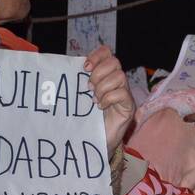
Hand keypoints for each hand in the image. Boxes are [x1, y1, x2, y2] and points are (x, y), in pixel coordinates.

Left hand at [85, 45, 134, 159]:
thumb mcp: (80, 96)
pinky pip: (122, 94)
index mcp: (105, 75)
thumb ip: (77, 81)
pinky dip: (108, 99)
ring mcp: (125, 93)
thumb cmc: (86, 119)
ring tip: (95, 99)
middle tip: (89, 88)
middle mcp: (117, 81)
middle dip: (98, 73)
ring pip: (119, 76)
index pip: (107, 53)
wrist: (95, 141)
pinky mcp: (129, 106)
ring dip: (103, 87)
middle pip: (114, 61)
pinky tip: (100, 107)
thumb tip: (65, 67)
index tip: (84, 68)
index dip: (97, 55)